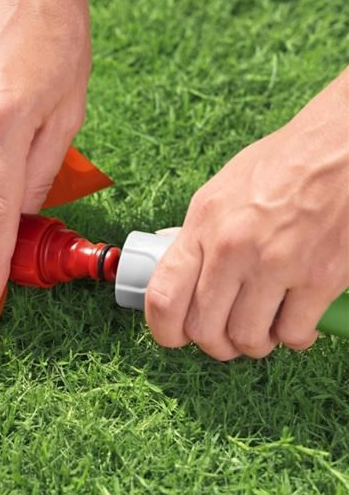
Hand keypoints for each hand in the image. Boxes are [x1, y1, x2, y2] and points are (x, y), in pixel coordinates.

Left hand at [146, 68, 348, 359]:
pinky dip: (292, 337)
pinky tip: (293, 319)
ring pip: (248, 339)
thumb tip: (171, 264)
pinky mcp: (319, 278)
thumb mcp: (217, 193)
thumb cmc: (276, 169)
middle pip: (204, 330)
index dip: (163, 331)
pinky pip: (293, 334)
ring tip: (260, 326)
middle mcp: (232, 249)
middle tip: (224, 336)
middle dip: (213, 343)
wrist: (336, 151)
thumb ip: (194, 235)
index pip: (164, 298)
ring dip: (252, 342)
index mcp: (202, 226)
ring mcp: (276, 265)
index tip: (174, 336)